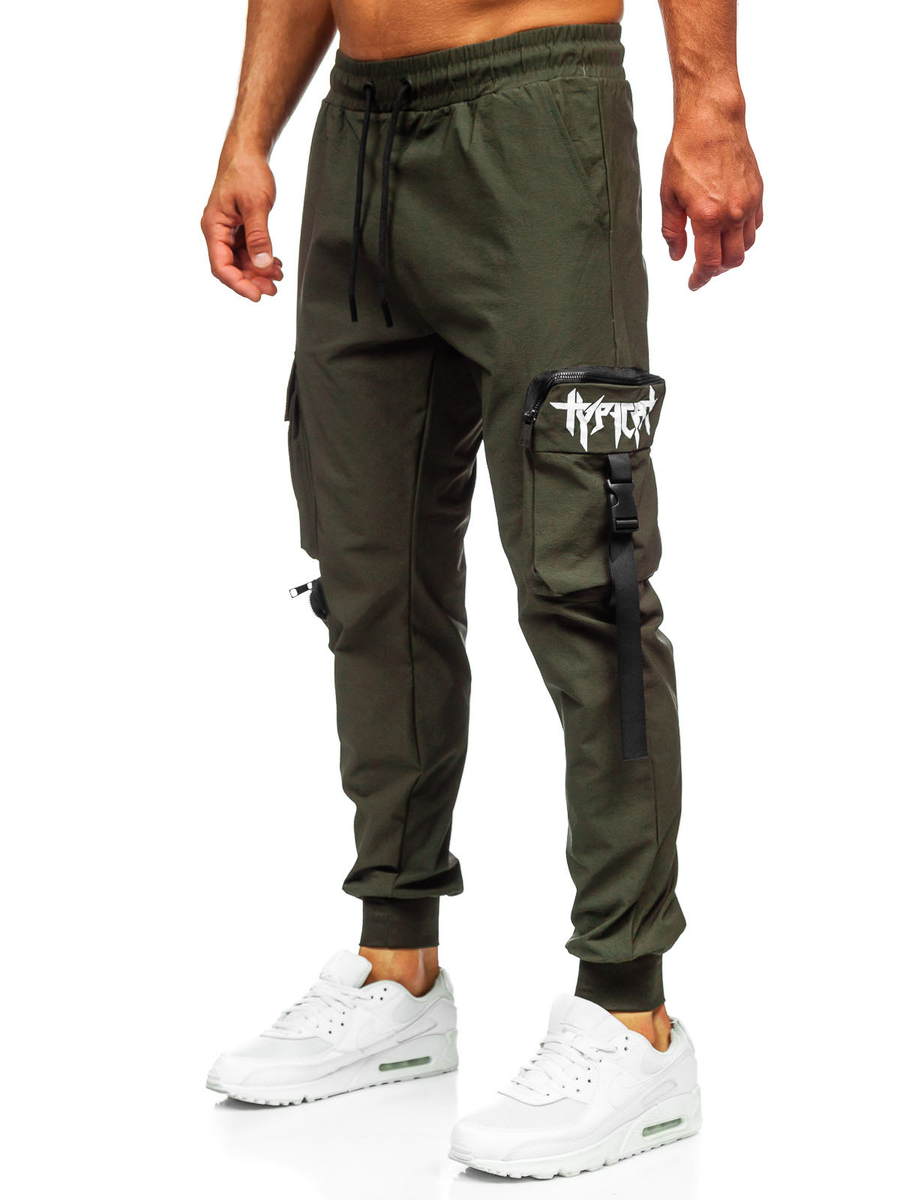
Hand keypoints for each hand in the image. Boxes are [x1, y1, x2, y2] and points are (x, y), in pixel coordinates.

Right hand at [201, 146, 283, 301]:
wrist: (247, 152)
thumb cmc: (246, 171)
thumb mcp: (256, 205)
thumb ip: (259, 236)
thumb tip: (261, 265)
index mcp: (214, 226)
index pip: (221, 266)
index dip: (238, 284)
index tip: (256, 295)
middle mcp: (217, 231)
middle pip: (231, 267)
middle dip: (252, 280)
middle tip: (273, 289)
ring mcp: (227, 230)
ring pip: (240, 261)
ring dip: (258, 272)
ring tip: (278, 277)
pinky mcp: (238, 228)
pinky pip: (247, 251)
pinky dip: (261, 259)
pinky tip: (275, 265)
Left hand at [660, 107, 762, 289]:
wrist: (712, 122)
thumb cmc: (686, 154)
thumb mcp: (668, 196)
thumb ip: (672, 230)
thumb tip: (677, 255)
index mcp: (708, 217)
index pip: (709, 263)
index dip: (700, 278)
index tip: (694, 283)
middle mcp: (733, 213)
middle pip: (733, 260)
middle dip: (717, 270)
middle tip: (703, 268)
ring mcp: (749, 202)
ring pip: (748, 244)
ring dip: (732, 253)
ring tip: (716, 249)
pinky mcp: (758, 191)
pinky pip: (756, 224)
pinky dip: (744, 234)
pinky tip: (729, 230)